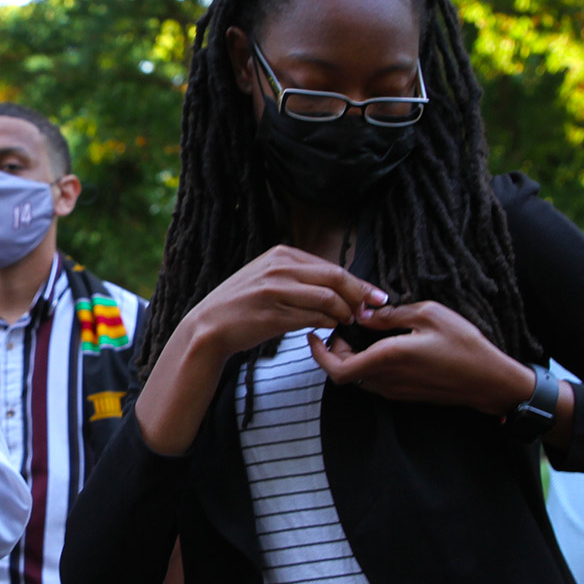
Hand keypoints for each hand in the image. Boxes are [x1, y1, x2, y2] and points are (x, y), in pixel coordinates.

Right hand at [186, 246, 387, 363]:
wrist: (209, 326)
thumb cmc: (243, 305)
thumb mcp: (268, 277)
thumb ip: (299, 276)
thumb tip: (339, 286)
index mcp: (281, 254)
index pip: (331, 266)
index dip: (358, 283)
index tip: (375, 296)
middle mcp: (279, 267)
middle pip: (335, 278)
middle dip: (359, 296)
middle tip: (369, 311)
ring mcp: (275, 290)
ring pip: (328, 298)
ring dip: (345, 313)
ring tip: (347, 322)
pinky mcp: (273, 314)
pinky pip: (313, 318)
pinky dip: (328, 324)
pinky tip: (330, 328)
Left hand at [309, 301, 536, 415]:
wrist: (489, 381)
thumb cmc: (463, 345)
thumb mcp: (429, 314)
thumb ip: (391, 314)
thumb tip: (364, 313)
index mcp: (387, 358)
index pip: (337, 368)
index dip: (318, 355)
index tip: (313, 335)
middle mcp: (386, 380)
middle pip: (343, 373)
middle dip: (334, 351)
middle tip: (344, 327)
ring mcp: (395, 390)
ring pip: (358, 377)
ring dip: (351, 358)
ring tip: (361, 334)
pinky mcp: (405, 394)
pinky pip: (375, 380)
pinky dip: (367, 364)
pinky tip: (381, 346)